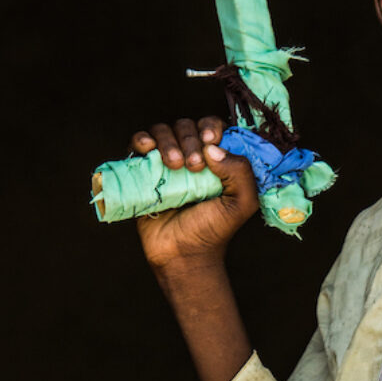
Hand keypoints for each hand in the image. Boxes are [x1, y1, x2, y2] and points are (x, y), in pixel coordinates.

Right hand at [130, 116, 258, 271]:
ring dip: (167, 141)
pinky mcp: (145, 171)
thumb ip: (241, 173)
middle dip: (190, 139)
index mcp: (218, 161)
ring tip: (174, 166)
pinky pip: (139, 142)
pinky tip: (147, 149)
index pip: (214, 127)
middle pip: (188, 126)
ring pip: (163, 130)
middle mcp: (193, 157)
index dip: (211, 127)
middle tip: (194, 167)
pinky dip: (142, 139)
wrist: (183, 254)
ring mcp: (167, 162)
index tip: (211, 141)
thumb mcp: (242, 204)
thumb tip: (211, 148)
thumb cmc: (214, 230)